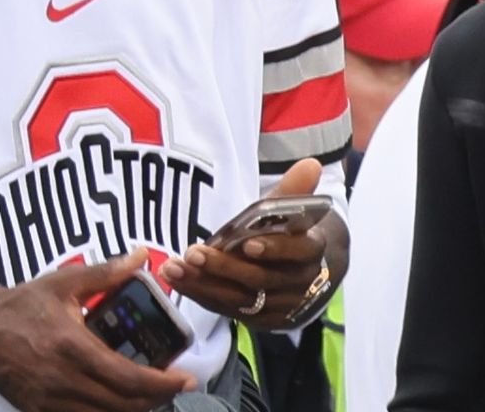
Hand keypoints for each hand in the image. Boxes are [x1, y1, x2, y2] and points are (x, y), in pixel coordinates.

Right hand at [0, 248, 196, 411]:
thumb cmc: (23, 305)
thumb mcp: (66, 282)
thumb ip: (107, 272)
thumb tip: (141, 256)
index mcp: (74, 347)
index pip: (128, 377)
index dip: (162, 383)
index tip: (185, 378)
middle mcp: (64, 380)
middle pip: (122, 405)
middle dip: (155, 399)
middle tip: (174, 386)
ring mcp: (50, 401)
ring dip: (134, 410)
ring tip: (152, 395)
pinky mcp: (39, 411)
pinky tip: (118, 403)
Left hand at [159, 159, 344, 329]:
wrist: (301, 273)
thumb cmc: (289, 234)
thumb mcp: (290, 211)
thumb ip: (294, 191)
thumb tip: (310, 164)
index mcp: (310, 253)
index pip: (298, 253)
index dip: (275, 249)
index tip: (248, 243)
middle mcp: (297, 285)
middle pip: (261, 279)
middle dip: (225, 267)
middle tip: (194, 253)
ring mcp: (276, 307)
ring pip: (239, 298)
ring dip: (203, 283)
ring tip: (174, 267)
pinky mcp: (257, 319)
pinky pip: (226, 308)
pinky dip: (199, 294)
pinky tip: (176, 278)